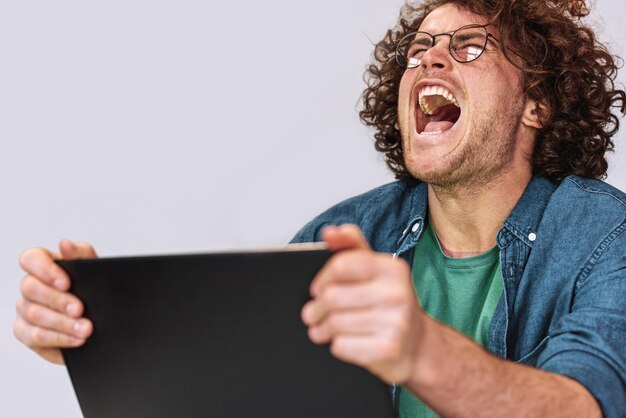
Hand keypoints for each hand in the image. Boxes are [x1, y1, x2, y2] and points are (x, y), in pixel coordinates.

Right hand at [14, 240, 96, 364]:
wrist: (106, 321)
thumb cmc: (96, 291)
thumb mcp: (96, 271)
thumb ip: (82, 255)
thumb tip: (65, 244)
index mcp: (46, 265)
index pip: (31, 259)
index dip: (45, 269)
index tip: (66, 282)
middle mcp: (31, 286)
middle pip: (30, 288)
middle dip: (58, 300)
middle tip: (80, 309)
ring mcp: (25, 309)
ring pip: (34, 314)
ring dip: (63, 323)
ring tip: (86, 329)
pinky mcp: (26, 332)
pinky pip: (34, 336)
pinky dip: (58, 339)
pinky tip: (77, 340)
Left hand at [301, 224, 425, 383]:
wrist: (419, 344)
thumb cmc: (390, 303)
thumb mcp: (376, 269)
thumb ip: (352, 247)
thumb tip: (330, 232)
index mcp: (393, 268)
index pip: (341, 265)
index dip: (322, 279)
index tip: (318, 288)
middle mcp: (397, 293)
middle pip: (332, 297)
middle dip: (316, 308)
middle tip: (313, 313)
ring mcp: (396, 322)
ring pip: (334, 323)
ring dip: (322, 329)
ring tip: (322, 329)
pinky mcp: (388, 349)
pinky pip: (342, 346)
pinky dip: (336, 345)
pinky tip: (343, 342)